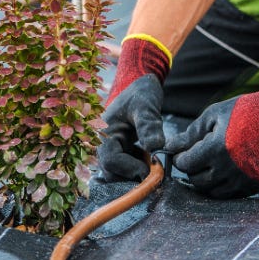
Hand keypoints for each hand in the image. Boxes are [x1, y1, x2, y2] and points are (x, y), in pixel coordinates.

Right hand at [97, 35, 172, 180]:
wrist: (138, 85)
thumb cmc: (140, 93)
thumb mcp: (146, 106)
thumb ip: (149, 126)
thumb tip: (156, 148)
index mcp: (103, 132)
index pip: (111, 161)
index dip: (130, 169)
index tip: (151, 169)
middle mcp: (102, 143)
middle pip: (111, 173)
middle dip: (132, 174)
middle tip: (153, 167)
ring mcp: (108, 148)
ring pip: (116, 174)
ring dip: (134, 172)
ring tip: (150, 159)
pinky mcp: (117, 151)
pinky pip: (122, 169)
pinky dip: (135, 168)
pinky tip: (146, 155)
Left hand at [165, 75, 258, 198]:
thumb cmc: (242, 111)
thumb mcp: (213, 116)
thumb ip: (190, 134)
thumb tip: (170, 147)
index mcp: (215, 150)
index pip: (185, 165)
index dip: (180, 158)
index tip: (182, 152)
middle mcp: (229, 169)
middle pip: (196, 181)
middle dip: (192, 170)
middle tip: (196, 158)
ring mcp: (243, 180)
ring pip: (213, 192)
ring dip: (206, 180)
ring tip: (210, 164)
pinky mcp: (255, 185)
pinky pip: (231, 194)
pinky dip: (223, 185)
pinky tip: (224, 171)